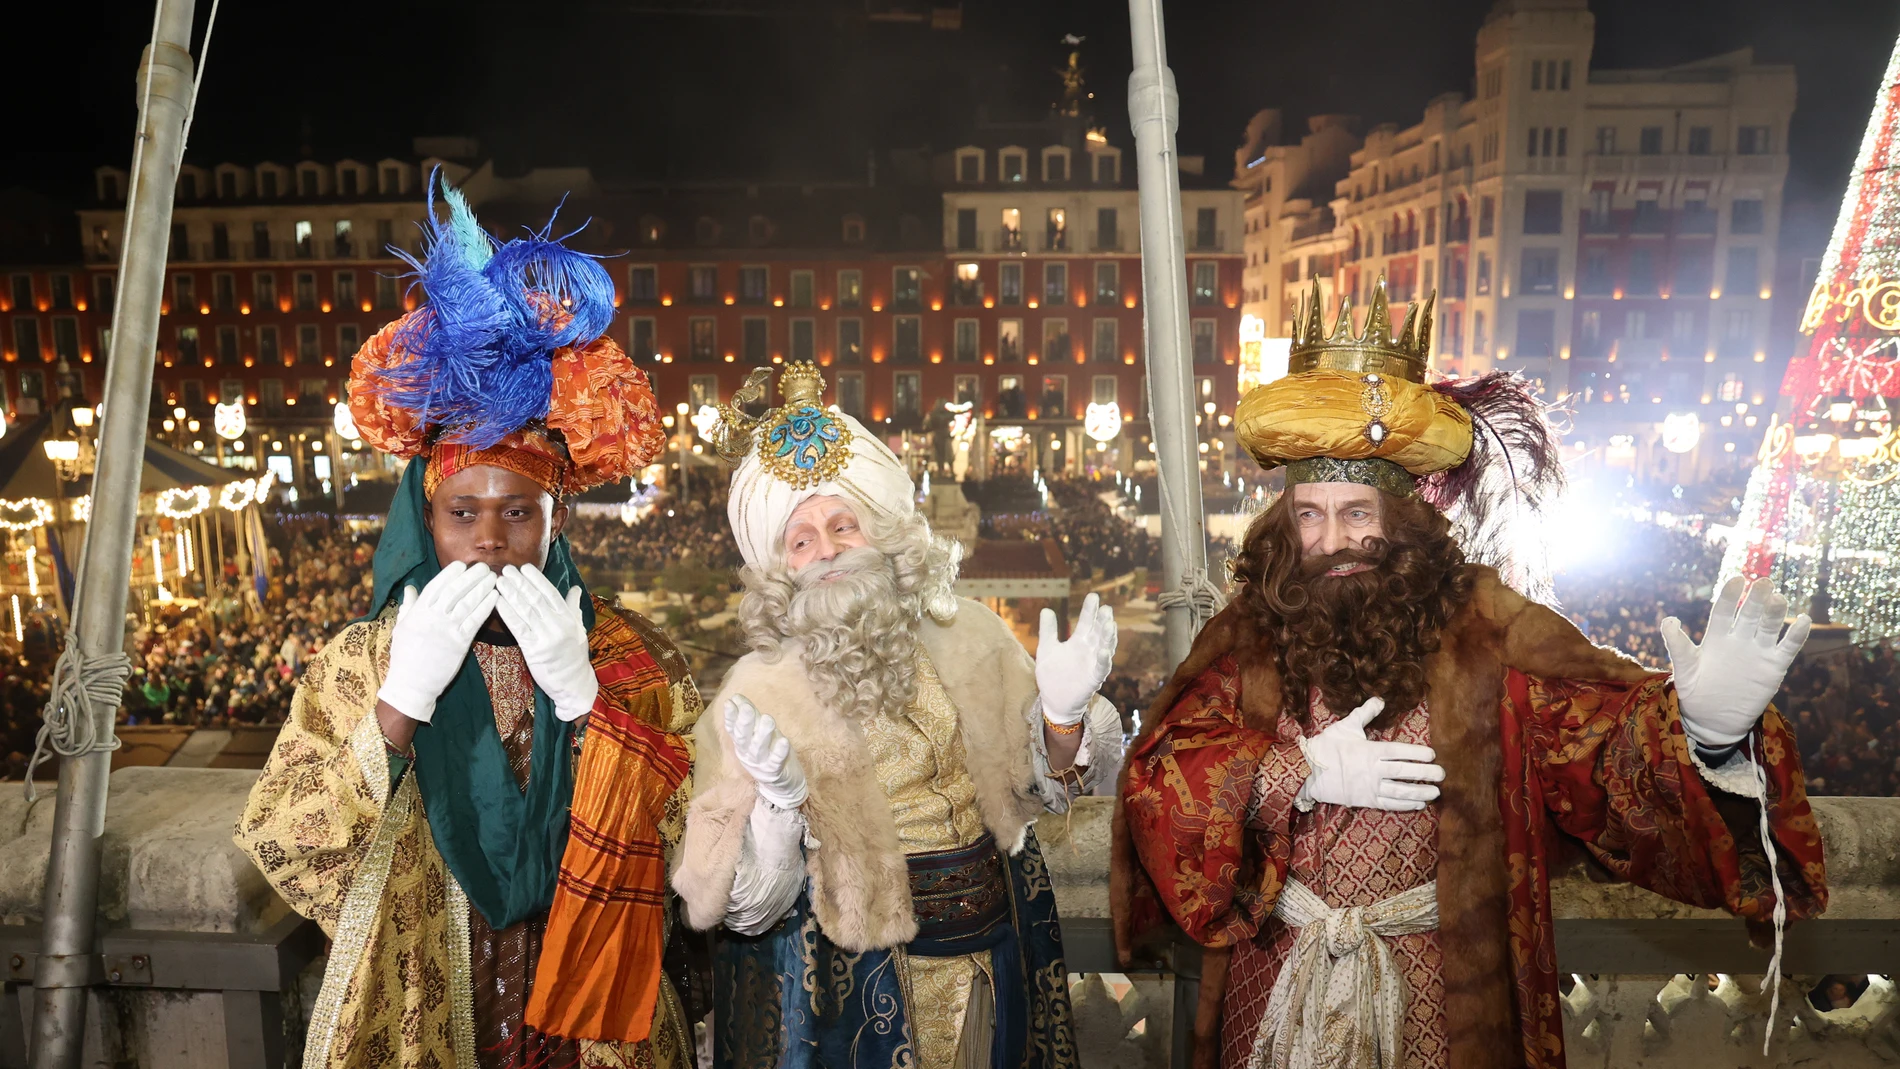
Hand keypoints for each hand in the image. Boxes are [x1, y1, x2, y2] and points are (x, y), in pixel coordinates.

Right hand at [377, 562, 497, 723]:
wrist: (411, 684)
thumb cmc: (404, 656)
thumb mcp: (401, 627)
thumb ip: (409, 606)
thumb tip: (410, 587)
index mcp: (418, 611)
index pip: (436, 585)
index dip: (450, 573)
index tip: (462, 564)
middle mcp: (433, 617)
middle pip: (455, 590)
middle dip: (471, 576)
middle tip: (484, 566)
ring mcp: (447, 629)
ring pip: (468, 602)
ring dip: (482, 588)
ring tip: (493, 577)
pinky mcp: (460, 643)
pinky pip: (476, 620)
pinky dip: (486, 606)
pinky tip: (495, 597)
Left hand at [495, 564, 598, 722]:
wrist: (574, 684)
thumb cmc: (575, 656)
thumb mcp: (578, 629)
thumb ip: (573, 608)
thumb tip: (575, 589)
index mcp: (569, 618)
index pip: (551, 593)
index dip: (537, 580)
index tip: (525, 568)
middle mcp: (558, 625)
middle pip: (536, 599)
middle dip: (520, 583)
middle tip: (506, 569)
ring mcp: (546, 637)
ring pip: (526, 611)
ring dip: (511, 594)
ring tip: (499, 581)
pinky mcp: (534, 650)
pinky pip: (518, 628)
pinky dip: (507, 613)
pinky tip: (498, 602)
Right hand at [725, 695, 806, 809]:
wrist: (783, 786)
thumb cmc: (769, 754)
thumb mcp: (757, 734)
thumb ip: (749, 717)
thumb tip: (735, 698)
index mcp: (743, 744)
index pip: (734, 729)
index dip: (731, 717)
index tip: (730, 703)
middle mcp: (748, 754)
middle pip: (744, 739)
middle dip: (744, 723)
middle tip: (746, 708)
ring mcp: (761, 765)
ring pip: (759, 749)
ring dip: (762, 735)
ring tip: (768, 720)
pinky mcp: (775, 772)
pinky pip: (776, 762)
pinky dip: (779, 753)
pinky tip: (784, 741)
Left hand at [1036, 592, 1117, 725]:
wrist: (1054, 701)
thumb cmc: (1052, 675)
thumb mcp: (1046, 649)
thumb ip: (1048, 631)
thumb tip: (1046, 609)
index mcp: (1078, 642)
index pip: (1086, 622)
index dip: (1090, 610)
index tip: (1094, 596)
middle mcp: (1089, 651)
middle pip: (1099, 632)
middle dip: (1103, 621)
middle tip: (1106, 608)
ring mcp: (1093, 664)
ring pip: (1104, 648)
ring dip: (1108, 637)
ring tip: (1110, 624)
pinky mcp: (1093, 679)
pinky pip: (1101, 669)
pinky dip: (1103, 660)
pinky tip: (1103, 651)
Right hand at [1300, 697, 1443, 811]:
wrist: (1307, 771)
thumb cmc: (1327, 746)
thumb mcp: (1346, 726)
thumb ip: (1365, 713)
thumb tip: (1380, 699)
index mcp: (1371, 751)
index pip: (1400, 752)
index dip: (1418, 753)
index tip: (1432, 754)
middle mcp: (1374, 770)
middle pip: (1405, 772)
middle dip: (1426, 773)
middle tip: (1442, 774)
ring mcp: (1370, 787)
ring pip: (1401, 791)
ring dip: (1420, 792)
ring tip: (1435, 792)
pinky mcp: (1366, 800)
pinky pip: (1389, 804)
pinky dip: (1405, 805)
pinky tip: (1418, 804)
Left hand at [1662, 576, 1810, 748]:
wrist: (1712, 719)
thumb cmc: (1694, 691)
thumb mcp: (1683, 668)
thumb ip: (1677, 645)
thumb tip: (1670, 619)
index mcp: (1716, 637)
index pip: (1724, 611)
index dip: (1731, 596)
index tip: (1738, 579)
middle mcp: (1739, 639)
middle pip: (1749, 614)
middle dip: (1757, 599)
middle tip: (1765, 582)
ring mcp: (1758, 652)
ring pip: (1770, 627)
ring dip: (1776, 613)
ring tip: (1779, 599)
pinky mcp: (1774, 666)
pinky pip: (1788, 648)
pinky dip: (1796, 635)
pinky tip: (1804, 620)